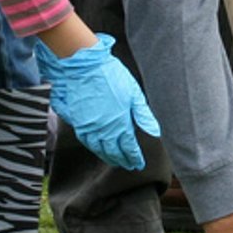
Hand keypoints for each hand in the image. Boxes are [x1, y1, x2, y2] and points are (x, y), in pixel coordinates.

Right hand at [33, 34, 158, 169]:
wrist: (84, 66)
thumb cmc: (111, 76)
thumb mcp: (134, 93)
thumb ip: (143, 115)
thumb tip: (154, 131)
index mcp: (121, 123)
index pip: (130, 148)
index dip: (135, 157)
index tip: (139, 164)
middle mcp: (105, 130)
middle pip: (114, 152)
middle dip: (122, 160)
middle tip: (128, 166)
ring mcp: (90, 127)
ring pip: (99, 150)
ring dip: (108, 157)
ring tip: (114, 161)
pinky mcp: (78, 122)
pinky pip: (87, 142)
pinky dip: (94, 148)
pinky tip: (97, 148)